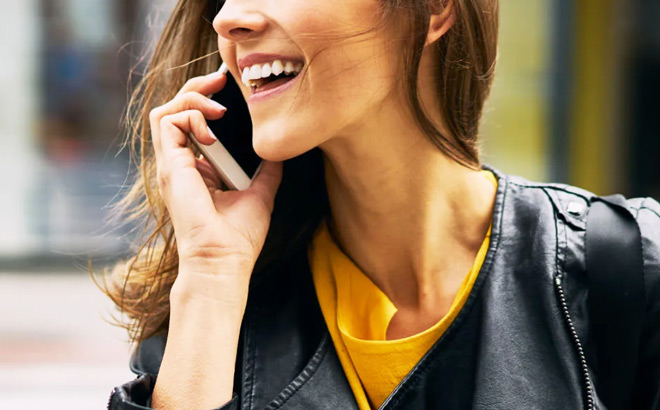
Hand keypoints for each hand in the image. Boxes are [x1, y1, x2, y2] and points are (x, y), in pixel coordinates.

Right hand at [149, 70, 282, 286]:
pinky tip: (212, 128)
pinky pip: (167, 122)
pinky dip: (190, 115)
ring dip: (192, 98)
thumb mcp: (261, 192)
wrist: (224, 260)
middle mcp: (181, 164)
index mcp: (198, 170)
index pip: (192, 124)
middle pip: (175, 111)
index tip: (231, 90)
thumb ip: (267, 170)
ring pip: (165, 111)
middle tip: (221, 78)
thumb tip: (279, 150)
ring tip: (218, 106)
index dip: (207, 102)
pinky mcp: (170, 166)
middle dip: (197, 89)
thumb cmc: (238, 236)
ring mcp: (172, 165)